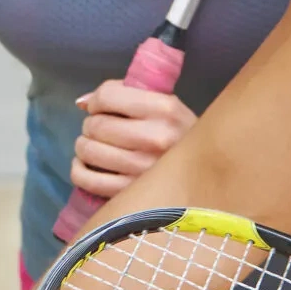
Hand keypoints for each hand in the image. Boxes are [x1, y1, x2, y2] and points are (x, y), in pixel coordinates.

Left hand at [71, 79, 196, 200]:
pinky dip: (80, 170)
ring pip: (88, 150)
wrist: (210, 172)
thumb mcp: (165, 106)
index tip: (99, 108)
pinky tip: (89, 166)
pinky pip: (86, 179)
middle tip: (101, 131)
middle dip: (91, 126)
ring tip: (96, 147)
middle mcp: (156, 138)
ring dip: (84, 147)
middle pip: (95, 125)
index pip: (107, 96)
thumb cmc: (180, 135)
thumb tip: (82, 102)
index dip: (96, 101)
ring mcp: (143, 169)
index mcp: (165, 108)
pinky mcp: (132, 194)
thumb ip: (126, 95)